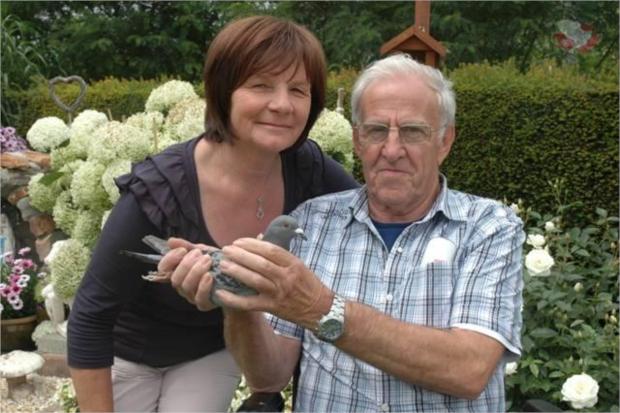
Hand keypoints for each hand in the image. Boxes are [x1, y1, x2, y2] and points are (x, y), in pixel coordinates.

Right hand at [158, 238, 217, 310]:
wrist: (235, 274)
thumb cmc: (216, 263)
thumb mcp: (203, 251)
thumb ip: (187, 246)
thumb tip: (170, 241)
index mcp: (179, 272)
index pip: (163, 268)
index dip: (169, 259)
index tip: (183, 250)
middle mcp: (182, 285)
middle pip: (175, 278)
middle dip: (186, 264)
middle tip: (200, 254)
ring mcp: (192, 296)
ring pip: (186, 287)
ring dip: (196, 271)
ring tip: (208, 260)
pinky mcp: (204, 304)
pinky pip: (199, 299)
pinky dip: (203, 286)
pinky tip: (210, 276)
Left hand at [216, 238, 331, 327]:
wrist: (320, 309)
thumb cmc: (309, 285)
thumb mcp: (299, 265)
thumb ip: (280, 255)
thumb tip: (259, 241)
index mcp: (293, 264)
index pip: (270, 250)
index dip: (252, 244)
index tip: (238, 241)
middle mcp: (286, 277)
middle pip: (260, 263)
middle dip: (240, 255)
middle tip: (226, 250)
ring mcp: (278, 293)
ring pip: (254, 280)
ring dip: (236, 271)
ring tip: (223, 265)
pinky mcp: (272, 307)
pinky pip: (249, 303)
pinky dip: (234, 299)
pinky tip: (221, 293)